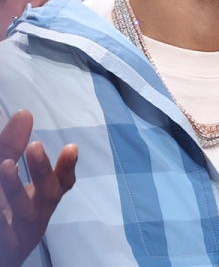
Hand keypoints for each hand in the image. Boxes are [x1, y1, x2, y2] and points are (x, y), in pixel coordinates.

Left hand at [0, 111, 76, 266]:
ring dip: (14, 188)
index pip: (61, 184)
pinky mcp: (4, 245)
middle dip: (42, 172)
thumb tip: (25, 113)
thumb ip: (10, 147)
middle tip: (35, 146)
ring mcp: (15, 233)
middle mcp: (33, 218)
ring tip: (4, 166)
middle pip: (46, 196)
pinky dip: (0, 203)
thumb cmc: (5, 212)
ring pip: (22, 211)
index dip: (67, 167)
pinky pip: (1, 221)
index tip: (72, 147)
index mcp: (38, 203)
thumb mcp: (7, 178)